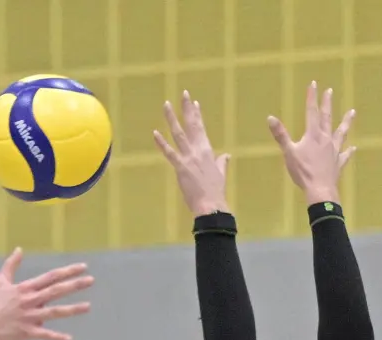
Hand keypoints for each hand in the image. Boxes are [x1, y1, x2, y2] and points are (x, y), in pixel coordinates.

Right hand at [0, 249, 93, 339]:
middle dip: (74, 285)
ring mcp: (30, 317)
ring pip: (54, 312)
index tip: (83, 267)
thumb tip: (19, 249)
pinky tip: (69, 339)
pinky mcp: (28, 332)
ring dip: (72, 309)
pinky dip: (56, 337)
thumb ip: (11, 265)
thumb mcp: (0, 281)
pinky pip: (45, 335)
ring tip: (88, 306)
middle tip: (91, 280)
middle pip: (56, 291)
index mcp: (26, 289)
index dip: (67, 271)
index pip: (51, 277)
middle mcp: (30, 301)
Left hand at [153, 91, 230, 216]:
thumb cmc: (216, 191)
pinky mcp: (181, 167)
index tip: (194, 102)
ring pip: (179, 134)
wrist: (212, 205)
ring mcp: (189, 158)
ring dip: (172, 119)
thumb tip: (226, 155)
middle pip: (192, 125)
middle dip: (187, 108)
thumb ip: (221, 162)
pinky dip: (162, 143)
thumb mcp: (220, 174)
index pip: (201, 128)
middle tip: (183, 93)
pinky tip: (155, 132)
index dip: (197, 115)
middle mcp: (199, 150)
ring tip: (166, 104)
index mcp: (208, 151)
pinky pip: (170, 153)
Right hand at [267, 81, 356, 205]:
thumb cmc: (303, 171)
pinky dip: (349, 151)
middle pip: (327, 118)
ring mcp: (334, 150)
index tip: (314, 84)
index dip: (312, 97)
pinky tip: (353, 148)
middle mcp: (326, 139)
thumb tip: (270, 118)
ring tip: (352, 112)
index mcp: (313, 135)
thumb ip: (281, 135)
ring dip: (346, 122)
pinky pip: (345, 155)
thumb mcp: (289, 152)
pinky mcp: (338, 162)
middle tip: (330, 91)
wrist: (320, 189)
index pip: (312, 112)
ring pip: (341, 133)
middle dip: (327, 104)